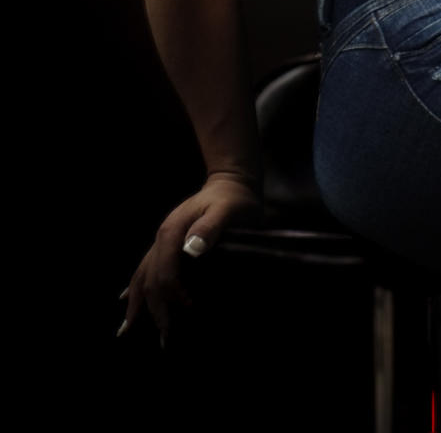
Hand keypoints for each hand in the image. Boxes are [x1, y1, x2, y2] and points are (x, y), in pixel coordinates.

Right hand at [119, 172, 262, 345]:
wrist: (230, 181)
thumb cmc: (233, 199)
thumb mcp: (227, 210)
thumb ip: (211, 227)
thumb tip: (191, 251)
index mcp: (173, 232)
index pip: (165, 273)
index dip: (174, 294)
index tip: (189, 309)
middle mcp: (162, 237)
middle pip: (149, 279)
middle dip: (154, 310)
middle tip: (164, 339)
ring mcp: (162, 239)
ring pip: (141, 275)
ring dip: (136, 302)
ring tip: (128, 329)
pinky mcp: (167, 242)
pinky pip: (145, 268)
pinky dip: (135, 286)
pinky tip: (125, 298)